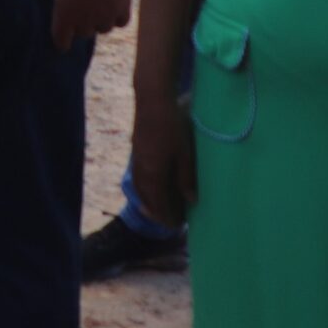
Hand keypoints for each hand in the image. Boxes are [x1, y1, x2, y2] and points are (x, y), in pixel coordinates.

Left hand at [49, 0, 132, 48]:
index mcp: (64, 15)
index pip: (61, 42)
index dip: (61, 40)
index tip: (62, 37)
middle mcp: (85, 21)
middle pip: (82, 33)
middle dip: (80, 24)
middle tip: (79, 10)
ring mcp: (106, 17)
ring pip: (102, 29)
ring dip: (98, 20)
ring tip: (97, 6)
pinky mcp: (124, 10)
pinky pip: (120, 22)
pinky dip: (116, 16)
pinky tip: (113, 7)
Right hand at [128, 89, 195, 229]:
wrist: (152, 101)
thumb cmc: (172, 126)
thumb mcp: (184, 154)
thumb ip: (186, 178)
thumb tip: (191, 201)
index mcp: (154, 173)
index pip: (159, 202)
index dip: (167, 216)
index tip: (176, 225)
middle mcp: (142, 169)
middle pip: (146, 198)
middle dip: (157, 212)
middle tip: (168, 221)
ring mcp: (136, 160)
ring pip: (139, 188)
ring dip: (148, 202)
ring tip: (156, 210)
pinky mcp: (136, 151)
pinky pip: (137, 178)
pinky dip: (143, 189)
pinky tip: (150, 187)